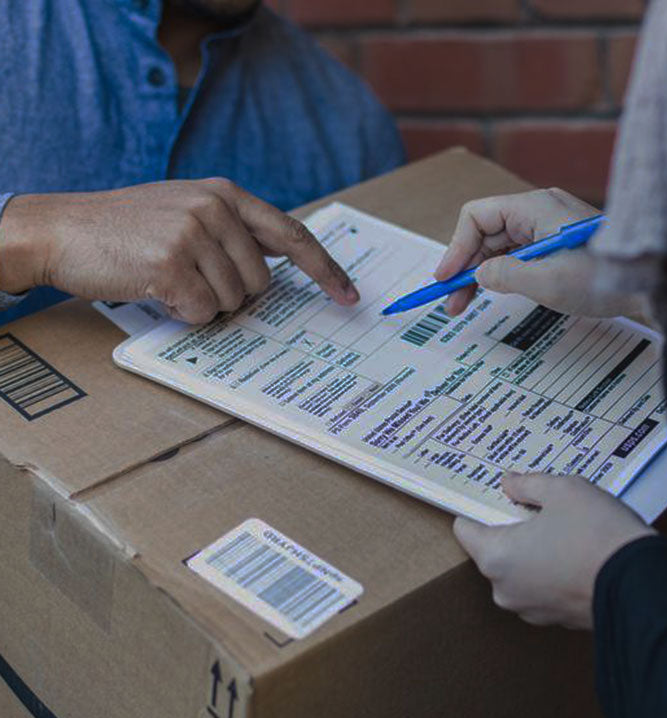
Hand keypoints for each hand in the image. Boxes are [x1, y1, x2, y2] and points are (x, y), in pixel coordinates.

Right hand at [0, 178, 358, 322]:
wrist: (59, 229)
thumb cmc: (124, 229)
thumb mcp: (185, 212)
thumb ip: (231, 233)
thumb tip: (272, 273)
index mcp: (225, 194)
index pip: (292, 235)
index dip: (325, 269)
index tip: (349, 294)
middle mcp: (215, 208)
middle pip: (261, 284)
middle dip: (232, 295)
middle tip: (191, 280)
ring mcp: (193, 234)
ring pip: (233, 302)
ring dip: (203, 304)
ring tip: (166, 279)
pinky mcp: (171, 264)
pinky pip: (203, 314)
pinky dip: (182, 314)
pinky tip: (155, 290)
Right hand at [435, 188, 641, 319]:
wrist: (652, 282)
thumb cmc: (603, 279)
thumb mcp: (545, 281)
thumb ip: (503, 275)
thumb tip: (479, 274)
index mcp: (534, 207)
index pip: (476, 217)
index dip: (455, 248)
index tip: (445, 279)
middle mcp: (538, 210)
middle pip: (485, 233)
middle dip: (464, 266)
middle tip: (450, 302)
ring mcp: (548, 226)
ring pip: (499, 246)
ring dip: (479, 273)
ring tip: (464, 305)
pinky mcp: (557, 243)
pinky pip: (517, 254)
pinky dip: (500, 273)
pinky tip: (492, 293)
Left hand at [453, 472, 654, 628]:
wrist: (644, 585)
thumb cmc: (597, 532)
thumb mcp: (562, 490)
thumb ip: (527, 484)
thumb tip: (509, 482)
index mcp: (496, 557)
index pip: (465, 530)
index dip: (479, 508)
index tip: (495, 496)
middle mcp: (505, 590)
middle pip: (494, 550)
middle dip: (512, 529)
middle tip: (539, 508)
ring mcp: (531, 610)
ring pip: (520, 571)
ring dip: (534, 551)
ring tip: (564, 529)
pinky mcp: (557, 620)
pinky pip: (544, 588)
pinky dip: (553, 572)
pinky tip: (578, 553)